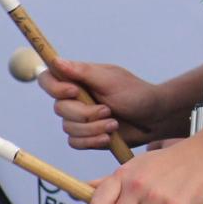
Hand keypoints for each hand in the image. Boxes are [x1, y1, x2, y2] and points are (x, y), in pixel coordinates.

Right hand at [38, 58, 162, 148]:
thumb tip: (56, 61)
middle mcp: (75, 98)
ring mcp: (80, 118)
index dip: (55, 88)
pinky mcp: (86, 136)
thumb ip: (83, 72)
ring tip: (114, 124)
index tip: (74, 91)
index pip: (48, 80)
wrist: (154, 118)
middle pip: (59, 108)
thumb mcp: (111, 80)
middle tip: (108, 110)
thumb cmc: (136, 94)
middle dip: (85, 113)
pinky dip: (92, 141)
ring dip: (92, 128)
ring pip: (68, 128)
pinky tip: (108, 137)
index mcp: (78, 80)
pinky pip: (75, 142)